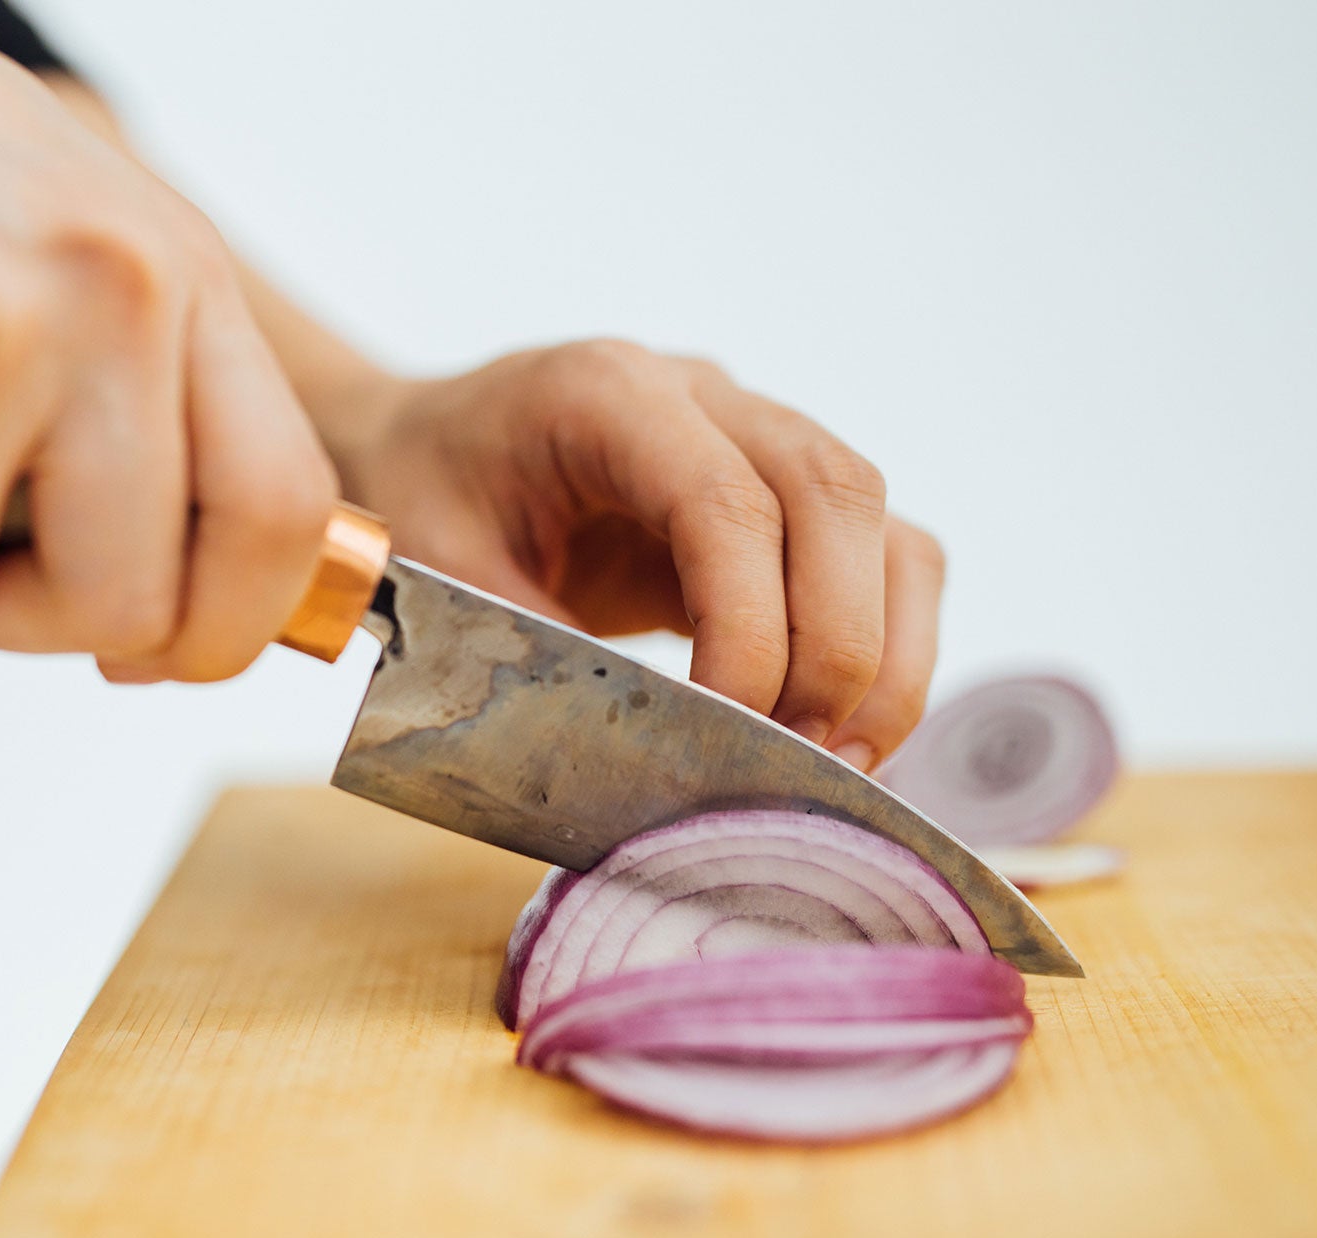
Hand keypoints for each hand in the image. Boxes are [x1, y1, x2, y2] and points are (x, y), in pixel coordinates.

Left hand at [318, 342, 944, 771]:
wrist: (427, 442)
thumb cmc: (428, 493)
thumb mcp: (442, 570)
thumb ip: (538, 650)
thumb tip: (651, 755)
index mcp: (607, 394)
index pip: (726, 503)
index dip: (751, 629)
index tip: (730, 732)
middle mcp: (705, 395)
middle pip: (837, 496)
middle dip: (840, 647)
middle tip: (803, 763)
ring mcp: (759, 433)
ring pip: (881, 526)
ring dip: (884, 654)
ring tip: (841, 764)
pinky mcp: (786, 495)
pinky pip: (882, 556)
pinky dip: (888, 646)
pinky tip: (843, 728)